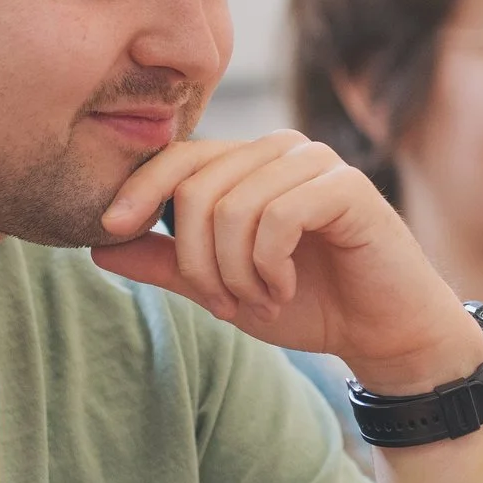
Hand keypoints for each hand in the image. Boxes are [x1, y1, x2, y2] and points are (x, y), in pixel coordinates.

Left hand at [90, 132, 482, 392]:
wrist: (385, 333)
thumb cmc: (311, 304)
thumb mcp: (223, 288)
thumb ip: (166, 264)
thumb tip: (97, 245)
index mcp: (249, 164)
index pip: (178, 158)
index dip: (137, 190)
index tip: (109, 229)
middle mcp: (280, 150)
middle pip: (197, 187)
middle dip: (197, 259)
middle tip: (222, 303)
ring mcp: (316, 162)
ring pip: (233, 207)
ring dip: (237, 272)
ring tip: (262, 300)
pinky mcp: (346, 187)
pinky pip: (277, 217)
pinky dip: (270, 265)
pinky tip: (286, 287)